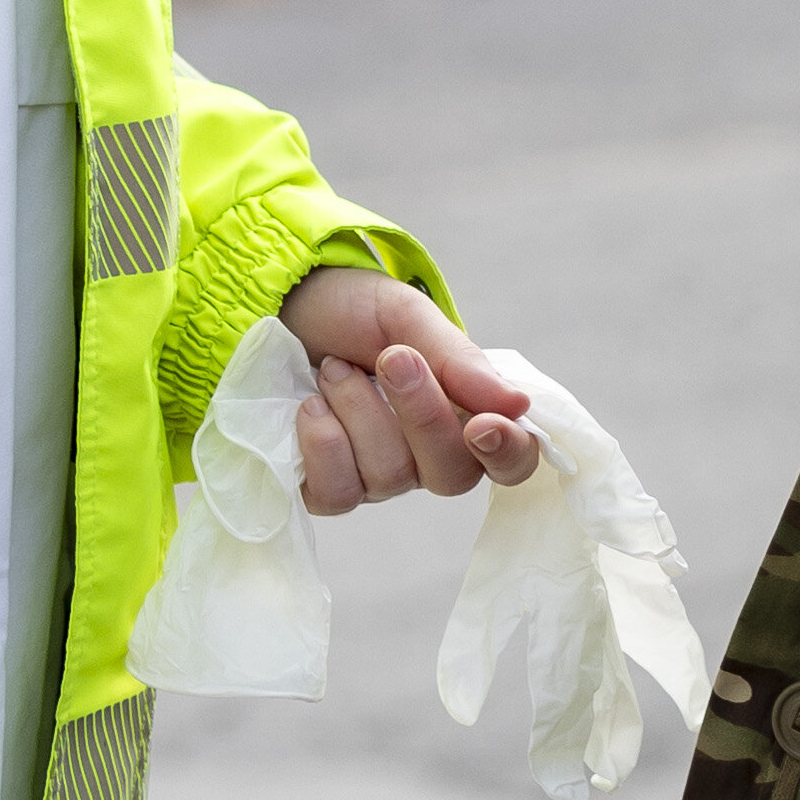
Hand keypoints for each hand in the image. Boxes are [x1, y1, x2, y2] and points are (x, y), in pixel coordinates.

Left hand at [278, 265, 543, 512]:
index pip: (510, 460)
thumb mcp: (408, 315)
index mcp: (464, 412)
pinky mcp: (326, 488)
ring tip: (335, 367)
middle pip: (452, 474)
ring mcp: (376, 477)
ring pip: (390, 476)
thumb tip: (518, 404)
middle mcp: (427, 456)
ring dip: (359, 409)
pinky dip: (323, 440)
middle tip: (393, 358)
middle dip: (421, 414)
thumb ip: (458, 359)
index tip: (483, 424)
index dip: (508, 453)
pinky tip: (310, 405)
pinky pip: (339, 493)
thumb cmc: (353, 312)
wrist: (282, 306)